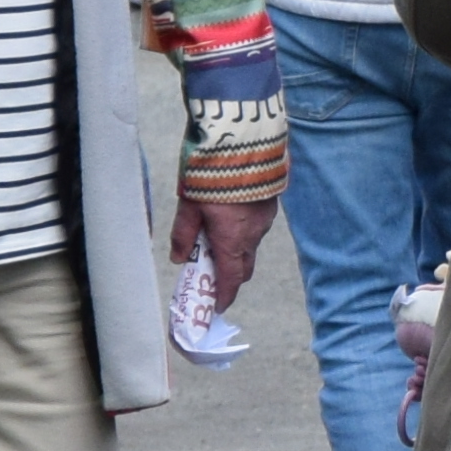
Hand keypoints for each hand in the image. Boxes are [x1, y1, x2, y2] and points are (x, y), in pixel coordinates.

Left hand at [173, 188, 270, 304]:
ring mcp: (266, 219)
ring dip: (237, 249)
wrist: (243, 143)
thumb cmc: (211, 177)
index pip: (230, 280)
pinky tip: (233, 215)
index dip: (224, 296)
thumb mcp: (189, 206)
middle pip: (243, 267)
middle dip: (230, 276)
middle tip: (213, 275)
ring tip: (219, 236)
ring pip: (251, 245)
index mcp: (231, 241)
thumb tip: (179, 258)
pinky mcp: (271, 203)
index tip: (217, 307)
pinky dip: (245, 230)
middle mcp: (253, 235)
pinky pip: (258, 227)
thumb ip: (183, 235)